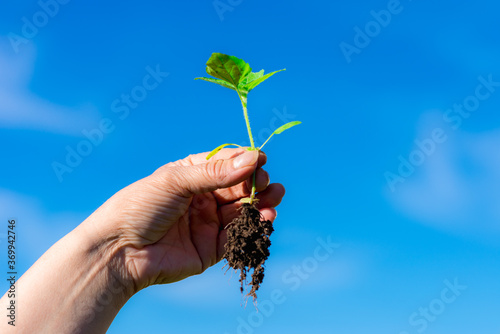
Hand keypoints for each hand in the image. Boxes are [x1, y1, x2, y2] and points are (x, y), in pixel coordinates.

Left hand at [84, 148, 284, 291]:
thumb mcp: (176, 181)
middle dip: (257, 184)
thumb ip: (215, 173)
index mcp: (190, 175)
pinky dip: (254, 226)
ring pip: (242, 211)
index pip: (224, 164)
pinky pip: (238, 236)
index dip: (244, 161)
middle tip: (269, 183)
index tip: (261, 160)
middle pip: (238, 188)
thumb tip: (252, 158)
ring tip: (275, 198)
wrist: (117, 251)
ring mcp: (207, 223)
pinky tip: (265, 218)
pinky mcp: (211, 248)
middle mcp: (201, 198)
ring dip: (261, 204)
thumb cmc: (139, 207)